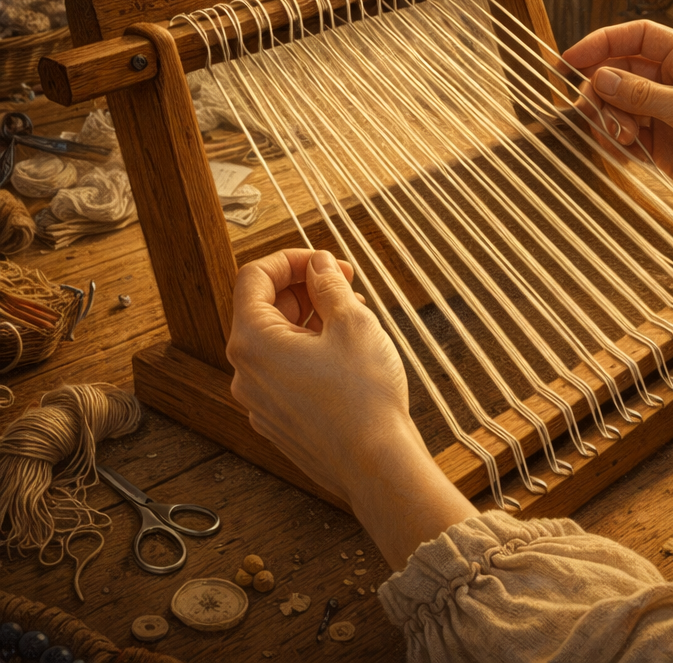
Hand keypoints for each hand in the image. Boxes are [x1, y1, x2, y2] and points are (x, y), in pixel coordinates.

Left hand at [228, 249, 476, 569]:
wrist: (375, 464)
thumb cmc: (364, 395)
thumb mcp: (352, 322)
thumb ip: (329, 286)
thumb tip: (319, 265)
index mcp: (253, 341)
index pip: (254, 277)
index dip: (291, 258)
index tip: (325, 260)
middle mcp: (245, 372)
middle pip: (264, 308)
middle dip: (304, 288)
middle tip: (347, 282)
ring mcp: (260, 400)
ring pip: (277, 341)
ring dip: (310, 318)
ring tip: (354, 314)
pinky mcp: (279, 421)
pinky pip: (285, 372)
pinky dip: (310, 350)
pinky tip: (346, 352)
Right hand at [563, 19, 672, 220]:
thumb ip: (642, 95)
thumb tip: (600, 77)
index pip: (637, 37)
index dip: (602, 43)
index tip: (570, 61)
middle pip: (621, 73)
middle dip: (602, 91)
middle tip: (592, 111)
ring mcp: (668, 115)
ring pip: (620, 107)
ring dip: (611, 121)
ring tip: (623, 139)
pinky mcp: (665, 146)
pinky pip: (629, 137)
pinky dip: (618, 144)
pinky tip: (625, 154)